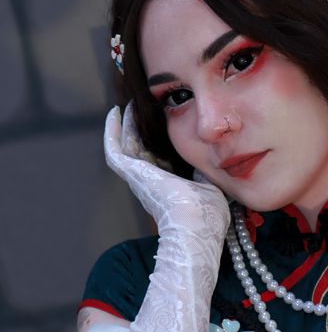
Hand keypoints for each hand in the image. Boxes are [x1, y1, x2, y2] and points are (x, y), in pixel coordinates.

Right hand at [104, 103, 229, 240]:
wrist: (194, 226)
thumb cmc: (205, 217)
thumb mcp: (210, 186)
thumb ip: (206, 170)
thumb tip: (211, 154)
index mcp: (168, 186)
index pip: (161, 158)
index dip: (160, 140)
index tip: (165, 121)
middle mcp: (150, 181)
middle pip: (141, 148)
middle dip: (141, 128)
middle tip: (144, 105)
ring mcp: (139, 177)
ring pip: (127, 145)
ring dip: (127, 125)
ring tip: (130, 104)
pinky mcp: (132, 173)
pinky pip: (115, 149)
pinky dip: (112, 132)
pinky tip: (115, 113)